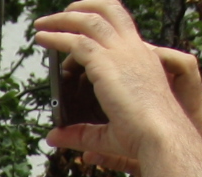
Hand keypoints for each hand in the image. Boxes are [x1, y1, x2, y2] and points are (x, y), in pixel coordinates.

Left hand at [36, 0, 201, 173]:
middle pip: (110, 11)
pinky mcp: (105, 63)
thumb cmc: (144, 138)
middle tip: (63, 13)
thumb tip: (54, 136)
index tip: (79, 30)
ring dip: (63, 19)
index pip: (122, 29)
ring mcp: (121, 53)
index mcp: (143, 59)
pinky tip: (41, 39)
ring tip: (43, 24)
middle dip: (84, 7)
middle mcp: (134, 50)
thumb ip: (80, 133)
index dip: (101, 23)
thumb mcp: (108, 133)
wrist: (161, 136)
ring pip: (89, 21)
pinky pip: (75, 42)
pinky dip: (56, 37)